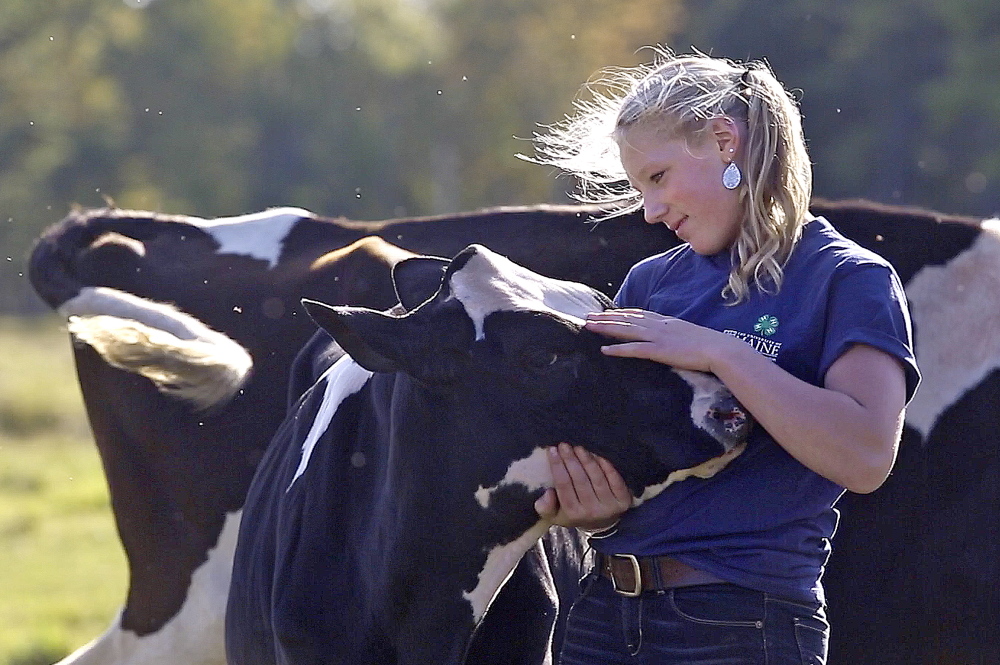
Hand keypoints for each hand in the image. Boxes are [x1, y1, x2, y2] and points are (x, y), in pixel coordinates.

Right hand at [533, 443, 632, 528]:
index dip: (557, 466)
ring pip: (597, 478)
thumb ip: (544, 507)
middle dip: (570, 459)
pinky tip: (597, 455)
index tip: (552, 450)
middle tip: (564, 445)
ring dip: (587, 460)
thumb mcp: (555, 516)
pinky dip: (606, 466)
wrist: (602, 524)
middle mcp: (592, 512)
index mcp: (573, 514)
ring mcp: (609, 507)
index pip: (563, 485)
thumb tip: (548, 492)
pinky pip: (614, 479)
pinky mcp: (623, 501)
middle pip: (580, 480)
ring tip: (579, 448)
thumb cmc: (574, 514)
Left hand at [584, 309, 737, 372]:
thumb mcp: (690, 334)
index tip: (607, 312)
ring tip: (588, 326)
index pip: (639, 314)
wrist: (721, 349)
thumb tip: (671, 338)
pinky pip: (634, 349)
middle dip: (606, 317)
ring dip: (605, 328)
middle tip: (588, 316)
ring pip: (626, 330)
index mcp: (667, 321)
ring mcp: (658, 337)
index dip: (621, 313)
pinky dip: (618, 349)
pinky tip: (604, 350)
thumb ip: (677, 334)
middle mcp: (659, 325)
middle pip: (627, 319)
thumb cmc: (710, 346)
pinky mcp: (659, 351)